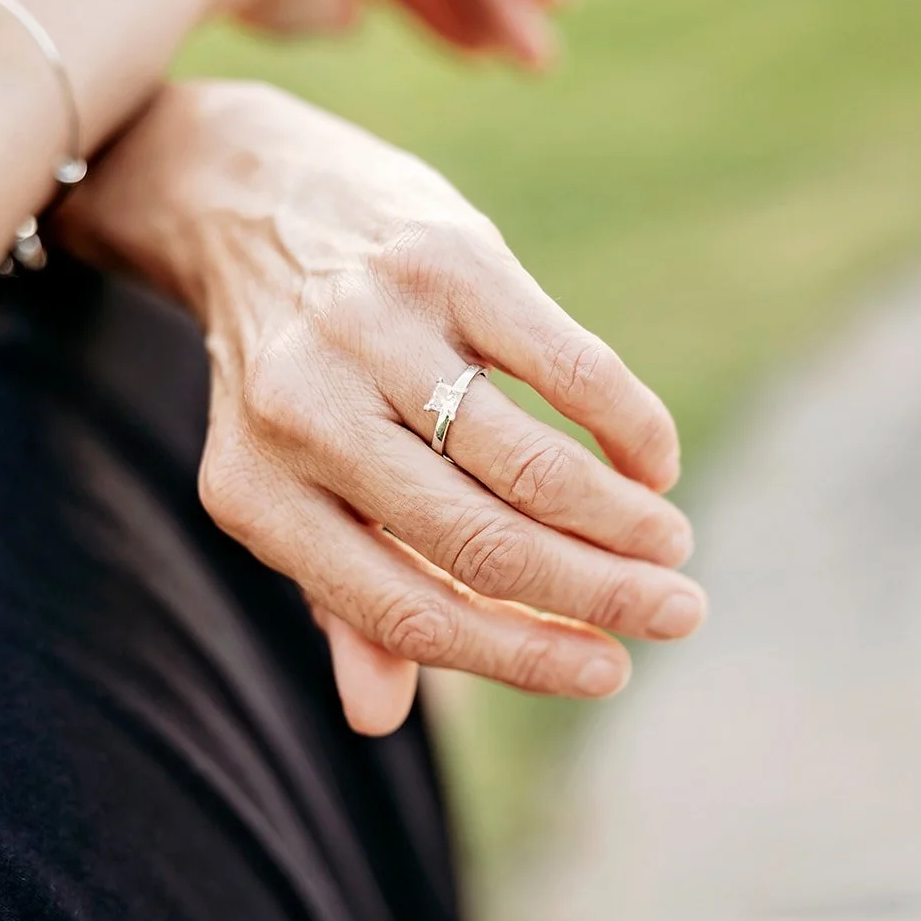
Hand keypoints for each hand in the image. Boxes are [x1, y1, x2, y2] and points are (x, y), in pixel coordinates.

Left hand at [59, 81, 704, 734]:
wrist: (245, 201)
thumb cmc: (282, 379)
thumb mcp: (279, 487)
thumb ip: (331, 597)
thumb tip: (376, 719)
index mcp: (254, 498)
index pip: (408, 613)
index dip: (521, 656)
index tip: (608, 672)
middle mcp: (303, 417)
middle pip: (480, 544)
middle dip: (597, 595)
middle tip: (676, 614)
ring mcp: (374, 330)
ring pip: (529, 463)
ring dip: (622, 520)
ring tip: (671, 545)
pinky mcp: (441, 257)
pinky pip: (567, 363)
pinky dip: (627, 424)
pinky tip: (655, 462)